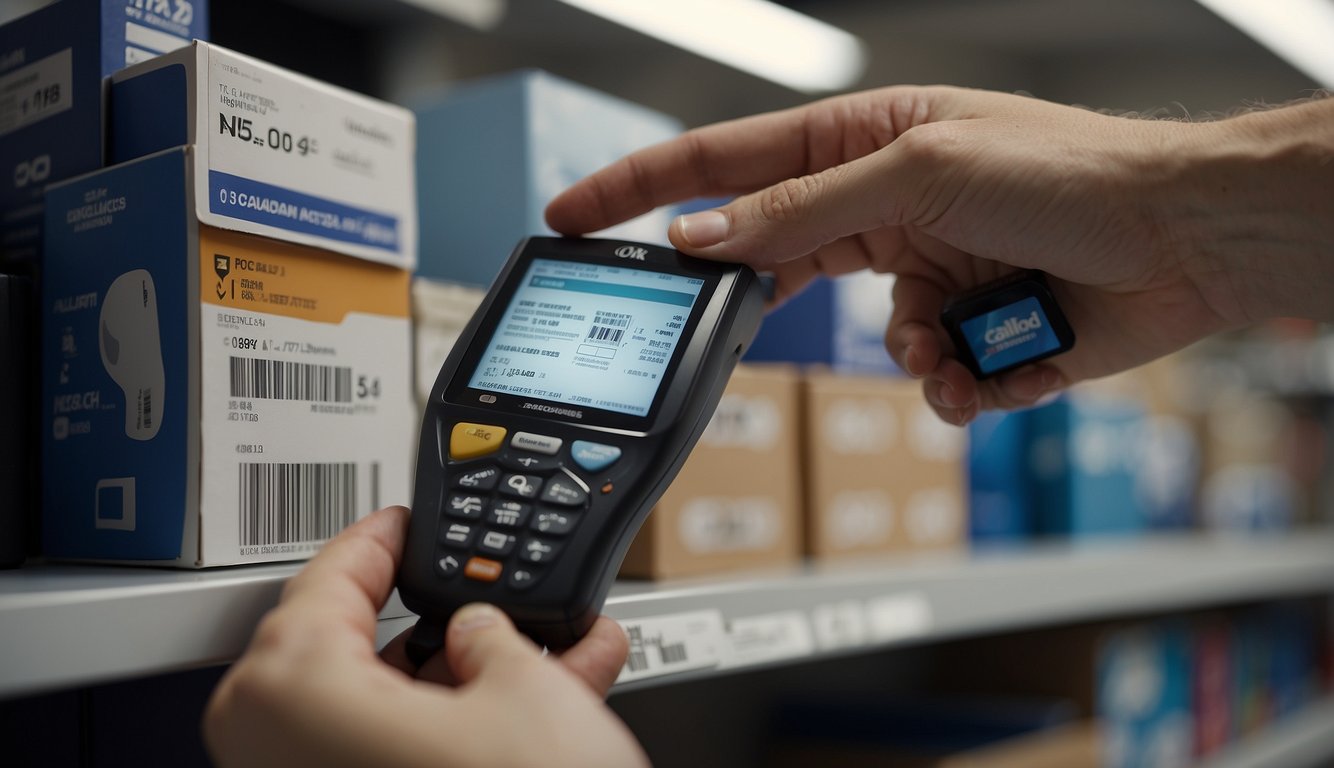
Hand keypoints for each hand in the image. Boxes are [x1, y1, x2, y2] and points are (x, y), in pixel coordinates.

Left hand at [204, 506, 647, 767]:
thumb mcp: (523, 689)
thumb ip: (492, 632)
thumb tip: (481, 631)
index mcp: (291, 690)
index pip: (325, 578)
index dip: (379, 539)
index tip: (400, 522)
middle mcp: (280, 751)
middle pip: (360, 653)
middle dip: (445, 623)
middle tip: (492, 596)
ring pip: (394, 714)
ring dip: (477, 679)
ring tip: (559, 651)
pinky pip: (404, 761)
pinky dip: (468, 732)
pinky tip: (553, 706)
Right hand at [546, 86, 1333, 423]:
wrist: (1190, 241)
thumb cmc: (1076, 174)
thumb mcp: (921, 173)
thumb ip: (803, 208)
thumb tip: (708, 236)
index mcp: (862, 142)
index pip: (723, 162)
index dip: (640, 187)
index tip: (572, 209)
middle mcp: (886, 207)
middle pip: (780, 259)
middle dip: (762, 302)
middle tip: (709, 328)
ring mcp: (927, 274)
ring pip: (859, 343)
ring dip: (907, 354)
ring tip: (956, 340)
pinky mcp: (969, 334)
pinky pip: (924, 380)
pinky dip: (956, 384)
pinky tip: (997, 367)